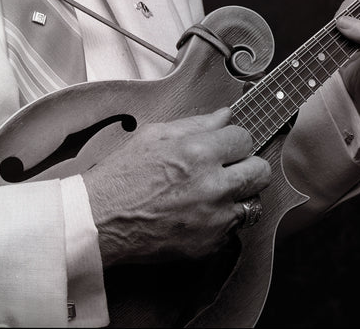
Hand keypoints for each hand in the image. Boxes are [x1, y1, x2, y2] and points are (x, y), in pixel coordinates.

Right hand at [82, 108, 269, 266]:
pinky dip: (222, 220)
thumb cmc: (121, 177)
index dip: (235, 140)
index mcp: (198, 152)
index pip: (245, 138)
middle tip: (232, 167)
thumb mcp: (155, 135)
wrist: (98, 221)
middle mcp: (211, 186)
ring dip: (238, 195)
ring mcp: (213, 218)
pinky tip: (199, 212)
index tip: (228, 145)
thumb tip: (224, 115)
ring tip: (215, 192)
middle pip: (261, 171)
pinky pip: (233, 228)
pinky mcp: (209, 244)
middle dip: (249, 165)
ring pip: (253, 202)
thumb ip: (196, 123)